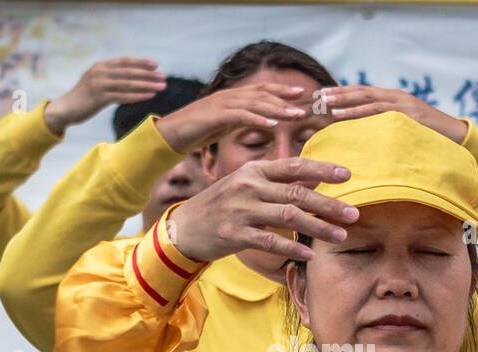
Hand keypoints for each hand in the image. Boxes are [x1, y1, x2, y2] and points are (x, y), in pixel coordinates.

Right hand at [43, 57, 166, 134]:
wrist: (65, 109)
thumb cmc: (84, 98)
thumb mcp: (97, 83)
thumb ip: (111, 79)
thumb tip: (130, 80)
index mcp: (100, 66)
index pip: (124, 61)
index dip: (141, 62)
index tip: (156, 65)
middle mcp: (100, 72)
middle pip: (129, 72)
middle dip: (148, 74)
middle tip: (164, 78)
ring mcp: (99, 84)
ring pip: (128, 83)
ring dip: (147, 85)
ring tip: (161, 88)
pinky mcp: (98, 98)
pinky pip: (122, 96)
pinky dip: (137, 96)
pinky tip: (149, 96)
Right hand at [154, 82, 309, 153]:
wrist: (170, 134)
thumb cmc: (197, 132)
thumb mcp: (224, 125)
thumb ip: (242, 122)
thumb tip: (261, 125)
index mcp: (233, 98)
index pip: (262, 90)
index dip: (282, 91)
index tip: (303, 93)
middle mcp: (230, 96)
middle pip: (263, 93)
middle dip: (286, 97)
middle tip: (308, 104)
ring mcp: (222, 104)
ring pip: (255, 102)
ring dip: (278, 107)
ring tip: (296, 114)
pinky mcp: (215, 115)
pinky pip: (241, 115)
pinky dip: (258, 118)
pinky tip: (273, 124)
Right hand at [166, 157, 359, 261]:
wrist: (185, 227)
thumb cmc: (223, 205)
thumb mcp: (247, 185)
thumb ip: (278, 183)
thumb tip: (315, 181)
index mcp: (254, 170)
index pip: (294, 166)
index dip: (323, 169)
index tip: (348, 175)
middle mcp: (248, 186)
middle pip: (297, 193)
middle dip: (329, 204)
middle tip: (354, 213)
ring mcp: (240, 210)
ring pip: (288, 217)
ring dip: (318, 226)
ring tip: (341, 235)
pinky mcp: (234, 234)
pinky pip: (269, 241)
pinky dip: (292, 248)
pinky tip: (310, 253)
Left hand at [316, 85, 467, 143]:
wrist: (459, 138)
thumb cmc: (431, 139)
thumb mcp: (406, 130)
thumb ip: (388, 128)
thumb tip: (367, 138)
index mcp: (394, 99)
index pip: (363, 93)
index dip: (342, 93)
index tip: (321, 95)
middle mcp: (396, 97)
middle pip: (361, 92)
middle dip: (338, 93)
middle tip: (315, 95)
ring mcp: (402, 104)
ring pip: (366, 99)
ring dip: (343, 101)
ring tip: (324, 103)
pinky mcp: (407, 114)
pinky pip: (377, 112)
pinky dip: (356, 113)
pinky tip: (340, 115)